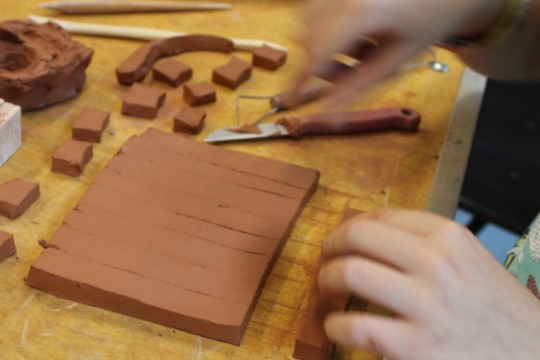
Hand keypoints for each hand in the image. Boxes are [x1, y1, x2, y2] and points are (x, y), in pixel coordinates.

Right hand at [294, 0, 504, 104]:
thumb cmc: (424, 25)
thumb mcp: (393, 61)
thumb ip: (356, 88)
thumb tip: (328, 114)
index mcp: (362, 12)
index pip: (317, 52)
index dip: (301, 80)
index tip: (293, 100)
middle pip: (309, 39)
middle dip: (322, 64)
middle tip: (353, 71)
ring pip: (306, 24)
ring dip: (322, 45)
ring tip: (360, 46)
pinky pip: (313, 10)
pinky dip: (323, 28)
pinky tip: (353, 31)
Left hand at [318, 209, 539, 359]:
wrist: (531, 354)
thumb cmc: (493, 308)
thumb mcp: (467, 258)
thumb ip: (423, 241)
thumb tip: (368, 228)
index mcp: (448, 237)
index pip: (380, 216)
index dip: (348, 227)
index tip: (340, 241)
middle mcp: (437, 264)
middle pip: (357, 237)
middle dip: (329, 247)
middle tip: (324, 261)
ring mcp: (426, 306)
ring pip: (350, 273)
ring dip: (326, 281)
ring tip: (326, 290)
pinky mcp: (415, 348)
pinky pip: (355, 326)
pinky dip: (334, 326)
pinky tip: (336, 327)